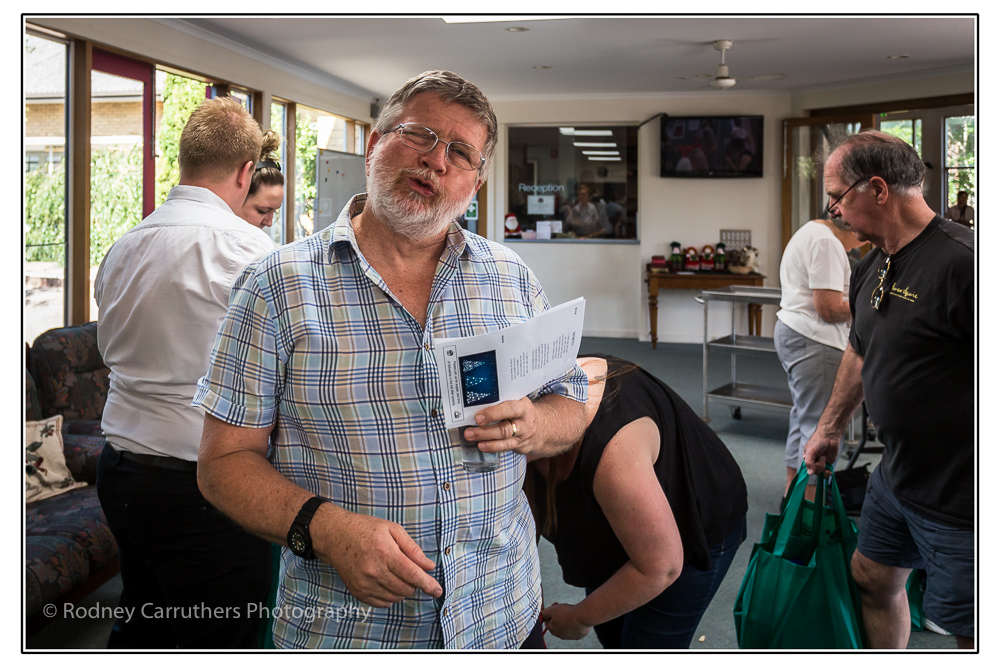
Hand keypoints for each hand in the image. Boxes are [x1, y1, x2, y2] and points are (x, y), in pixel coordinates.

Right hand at [312, 505, 441, 607]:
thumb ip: (412, 549)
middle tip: (411, 571)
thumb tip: (429, 566)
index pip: (412, 575)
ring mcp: (364, 583)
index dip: (428, 584)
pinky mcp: (358, 591)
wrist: (336, 536)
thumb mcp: (393, 529)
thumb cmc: (366, 529)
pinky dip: (390, 597)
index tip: (438, 590)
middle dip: (415, 584)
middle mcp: (374, 570)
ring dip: (403, 590)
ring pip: (395, 598)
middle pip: (405, 588)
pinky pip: (382, 603)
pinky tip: (388, 583)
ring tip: (397, 574)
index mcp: (385, 552)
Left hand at [462, 396, 539, 455]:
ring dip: (486, 440)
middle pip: (505, 428)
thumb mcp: (517, 401)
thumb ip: (501, 401)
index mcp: (523, 406)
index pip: (510, 409)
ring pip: (504, 439)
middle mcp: (525, 422)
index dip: (494, 413)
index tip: (478, 417)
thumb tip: (476, 401)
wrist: (542, 427)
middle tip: (469, 431)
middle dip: (485, 430)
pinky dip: (492, 447)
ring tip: (471, 437)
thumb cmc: (522, 411)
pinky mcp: (520, 445)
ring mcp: (523, 435)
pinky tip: (482, 446)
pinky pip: (505, 447)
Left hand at [541, 602, 591, 639]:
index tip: (555, 605)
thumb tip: (541, 614)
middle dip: (558, 616)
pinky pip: (574, 629)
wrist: (583, 617)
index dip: (550, 612)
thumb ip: (544, 613)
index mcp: (552, 629)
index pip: (548, 621)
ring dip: (566, 620)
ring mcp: (569, 636)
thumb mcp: (552, 610)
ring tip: (571, 613)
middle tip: (562, 608)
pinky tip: (576, 618)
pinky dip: (574, 624)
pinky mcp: (578, 636)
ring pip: (565, 627)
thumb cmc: (567, 613)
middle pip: (556, 624)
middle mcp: (560, 635)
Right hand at [803, 428, 840, 475]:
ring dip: (822, 466)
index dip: (810, 469)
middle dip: (817, 466)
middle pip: (813, 472)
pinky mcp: (828, 464)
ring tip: (824, 457)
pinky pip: (826, 473)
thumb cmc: (818, 442)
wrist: (830, 437)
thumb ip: (808, 462)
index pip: (806, 469)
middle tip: (820, 457)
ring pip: (820, 473)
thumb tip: (809, 473)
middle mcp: (813, 462)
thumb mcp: (810, 451)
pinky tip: (829, 471)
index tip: (813, 465)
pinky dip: (827, 473)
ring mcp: (821, 464)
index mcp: (806, 459)